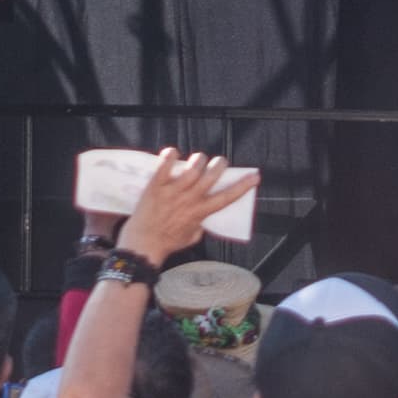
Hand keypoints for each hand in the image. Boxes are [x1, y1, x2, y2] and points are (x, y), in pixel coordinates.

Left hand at [124, 149, 258, 265]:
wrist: (142, 244)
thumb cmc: (166, 243)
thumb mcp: (192, 237)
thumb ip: (201, 224)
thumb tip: (204, 215)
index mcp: (200, 212)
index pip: (227, 197)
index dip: (243, 185)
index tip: (254, 176)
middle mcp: (189, 199)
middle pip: (212, 175)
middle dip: (220, 164)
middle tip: (220, 162)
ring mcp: (172, 191)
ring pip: (193, 168)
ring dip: (200, 159)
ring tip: (199, 159)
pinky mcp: (156, 186)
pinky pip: (164, 165)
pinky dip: (170, 156)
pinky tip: (173, 153)